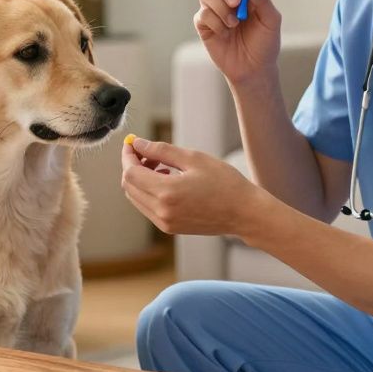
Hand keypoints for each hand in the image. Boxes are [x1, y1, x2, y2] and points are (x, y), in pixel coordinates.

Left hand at [119, 136, 271, 236]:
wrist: (244, 213)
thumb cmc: (224, 182)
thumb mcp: (194, 159)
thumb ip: (161, 151)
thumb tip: (138, 144)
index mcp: (167, 192)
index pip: (131, 173)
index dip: (128, 156)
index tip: (132, 143)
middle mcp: (161, 211)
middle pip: (129, 186)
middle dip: (132, 166)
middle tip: (147, 152)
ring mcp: (164, 222)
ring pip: (136, 197)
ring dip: (140, 179)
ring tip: (161, 165)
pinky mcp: (170, 228)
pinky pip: (147, 207)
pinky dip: (149, 192)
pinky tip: (167, 180)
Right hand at [194, 0, 282, 86]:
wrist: (254, 69)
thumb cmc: (265, 42)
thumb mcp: (271, 20)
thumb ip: (263, 0)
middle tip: (236, 2)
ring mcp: (212, 9)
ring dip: (221, 7)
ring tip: (235, 24)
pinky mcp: (203, 24)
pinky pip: (202, 14)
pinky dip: (216, 23)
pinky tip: (226, 34)